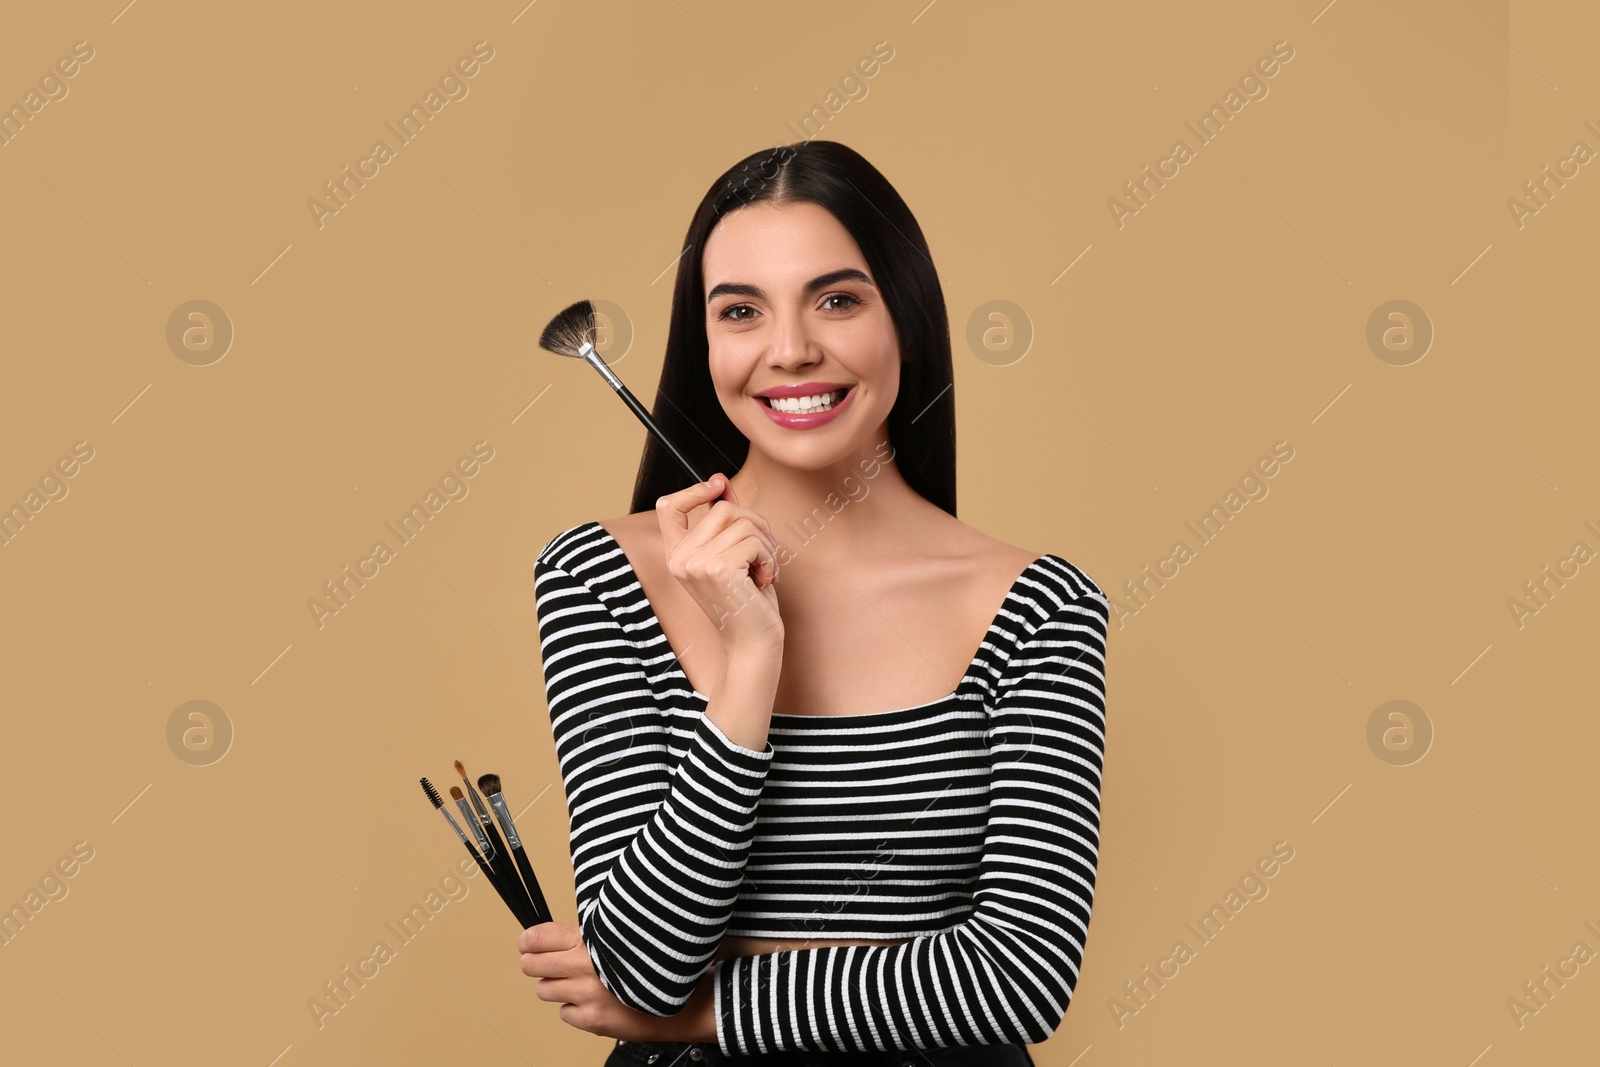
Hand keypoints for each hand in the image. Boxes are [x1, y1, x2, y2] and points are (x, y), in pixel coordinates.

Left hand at [519, 922, 713, 1041]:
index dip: (530, 940)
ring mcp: (588, 996)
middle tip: (540, 961)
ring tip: (576, 981)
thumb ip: (590, 933)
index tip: (527, 942)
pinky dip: (574, 1007)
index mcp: (593, 940)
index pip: (540, 938)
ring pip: (544, 990)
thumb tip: (552, 934)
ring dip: (556, 985)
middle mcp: (587, 967)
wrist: (684, 998)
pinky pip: (564, 1013)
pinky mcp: (593, 1020)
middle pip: (533, 965)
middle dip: (535, 962)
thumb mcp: (623, 934)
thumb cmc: (655, 961)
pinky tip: (592, 1000)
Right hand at [655, 473, 783, 652]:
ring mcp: (695, 563)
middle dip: (755, 525)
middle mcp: (680, 558)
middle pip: (723, 509)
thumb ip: (726, 522)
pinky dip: (769, 558)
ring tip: (763, 570)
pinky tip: (764, 579)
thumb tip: (722, 483)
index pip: (667, 507)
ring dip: (766, 545)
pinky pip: (754, 541)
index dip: (693, 490)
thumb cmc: (747, 601)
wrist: (753, 644)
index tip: (719, 484)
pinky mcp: (717, 569)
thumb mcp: (734, 555)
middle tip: (763, 555)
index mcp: (678, 555)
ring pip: (743, 522)